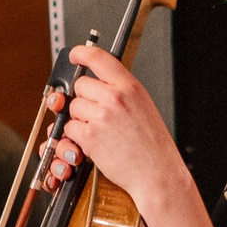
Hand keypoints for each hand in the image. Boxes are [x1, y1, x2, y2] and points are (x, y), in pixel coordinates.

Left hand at [45, 45, 181, 203]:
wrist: (157, 172)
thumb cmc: (152, 144)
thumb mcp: (142, 105)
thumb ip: (120, 91)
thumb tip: (94, 84)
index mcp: (130, 86)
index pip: (99, 58)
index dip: (82, 53)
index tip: (76, 55)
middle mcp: (115, 98)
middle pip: (80, 85)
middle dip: (83, 99)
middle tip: (97, 113)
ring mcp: (101, 116)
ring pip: (73, 108)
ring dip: (80, 119)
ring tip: (100, 131)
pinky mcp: (90, 136)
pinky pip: (69, 128)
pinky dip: (77, 137)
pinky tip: (96, 143)